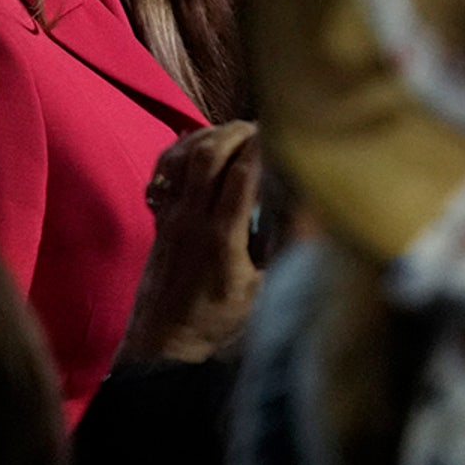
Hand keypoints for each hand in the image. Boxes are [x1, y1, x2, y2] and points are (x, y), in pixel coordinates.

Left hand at [123, 120, 264, 363]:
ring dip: (207, 136)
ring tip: (232, 131)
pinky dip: (180, 151)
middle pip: (208, 155)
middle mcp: (191, 219)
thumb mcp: (259, 291)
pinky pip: (164, 172)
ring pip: (182, 157)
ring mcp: (170, 216)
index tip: (281, 130)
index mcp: (222, 238)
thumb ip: (277, 250)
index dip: (262, 146)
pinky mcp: (159, 218)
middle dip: (234, 132)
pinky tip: (198, 146)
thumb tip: (306, 214)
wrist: (164, 338)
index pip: (242, 176)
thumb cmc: (217, 320)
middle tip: (257, 125)